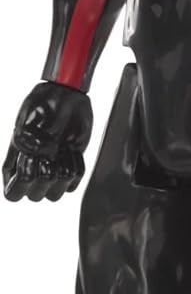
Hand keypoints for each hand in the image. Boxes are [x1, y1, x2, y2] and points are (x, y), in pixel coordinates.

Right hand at [3, 81, 92, 201]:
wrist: (65, 96)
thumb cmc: (41, 105)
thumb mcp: (27, 121)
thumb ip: (26, 142)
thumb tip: (38, 156)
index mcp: (14, 164)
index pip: (13, 194)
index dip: (21, 183)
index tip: (30, 159)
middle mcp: (32, 172)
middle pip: (35, 197)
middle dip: (44, 173)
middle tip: (48, 149)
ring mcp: (52, 172)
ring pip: (56, 195)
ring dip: (61, 171)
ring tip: (60, 149)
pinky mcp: (71, 168)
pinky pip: (75, 182)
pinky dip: (75, 166)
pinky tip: (70, 150)